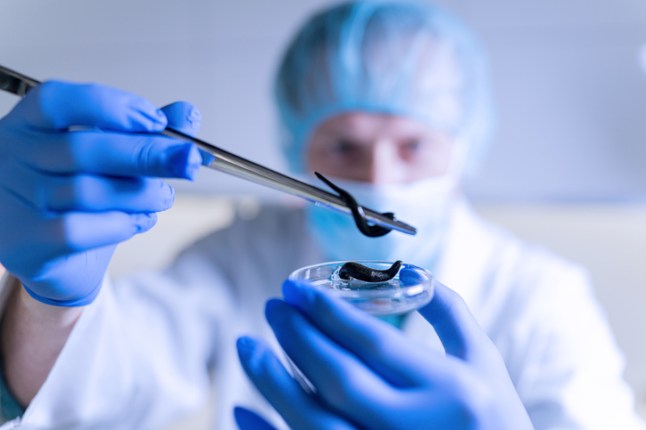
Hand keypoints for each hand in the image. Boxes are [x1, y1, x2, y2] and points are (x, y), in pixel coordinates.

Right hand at [0, 81, 201, 305]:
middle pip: (83, 149)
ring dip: (140, 194)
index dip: (110, 106)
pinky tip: (138, 221)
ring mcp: (14, 201)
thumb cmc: (82, 199)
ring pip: (87, 192)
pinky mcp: (25, 243)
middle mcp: (13, 158)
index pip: (58, 101)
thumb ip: (145, 134)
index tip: (157, 120)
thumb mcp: (112, 159)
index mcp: (28, 125)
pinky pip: (78, 230)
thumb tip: (187, 114)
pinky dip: (119, 224)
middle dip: (147, 154)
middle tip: (187, 160)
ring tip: (162, 197)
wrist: (57, 258)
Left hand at [236, 279, 532, 429]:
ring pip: (315, 422)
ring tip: (247, 345)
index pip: (375, 343)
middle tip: (272, 306)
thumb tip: (409, 272)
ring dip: (272, 382)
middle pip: (340, 378)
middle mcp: (417, 428)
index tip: (293, 289)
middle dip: (297, 337)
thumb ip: (450, 313)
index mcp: (451, 391)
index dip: (327, 313)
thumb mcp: (486, 362)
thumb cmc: (495, 419)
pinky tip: (242, 408)